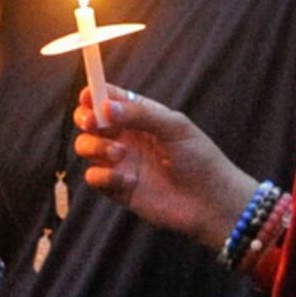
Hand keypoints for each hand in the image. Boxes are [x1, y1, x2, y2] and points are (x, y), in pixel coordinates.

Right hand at [75, 85, 259, 251]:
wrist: (211, 202)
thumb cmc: (200, 159)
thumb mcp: (174, 127)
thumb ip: (139, 114)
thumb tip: (105, 107)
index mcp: (140, 117)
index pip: (108, 99)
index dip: (94, 94)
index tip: (88, 95)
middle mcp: (126, 137)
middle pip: (89, 121)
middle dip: (84, 118)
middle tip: (93, 122)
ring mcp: (120, 163)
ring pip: (85, 147)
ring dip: (94, 146)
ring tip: (118, 154)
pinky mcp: (117, 188)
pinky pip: (93, 178)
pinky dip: (103, 176)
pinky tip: (128, 180)